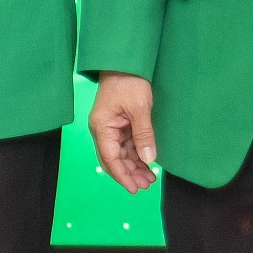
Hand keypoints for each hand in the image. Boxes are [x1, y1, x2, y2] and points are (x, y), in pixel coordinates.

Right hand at [88, 72, 158, 193]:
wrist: (125, 63)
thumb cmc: (129, 83)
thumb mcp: (139, 109)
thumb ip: (143, 135)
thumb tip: (148, 160)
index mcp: (102, 127)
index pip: (110, 158)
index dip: (122, 175)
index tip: (133, 189)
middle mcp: (103, 130)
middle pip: (113, 159)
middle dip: (128, 173)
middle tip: (146, 185)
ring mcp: (110, 127)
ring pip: (120, 154)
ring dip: (133, 166)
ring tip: (149, 178)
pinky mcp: (119, 124)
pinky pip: (125, 145)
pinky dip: (135, 155)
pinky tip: (146, 163)